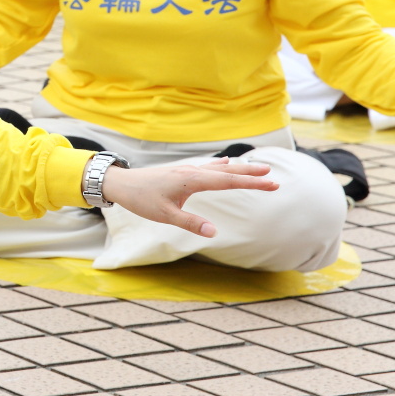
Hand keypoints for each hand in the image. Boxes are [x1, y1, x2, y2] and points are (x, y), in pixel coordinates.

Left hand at [99, 160, 275, 237]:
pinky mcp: (181, 173)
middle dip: (251, 173)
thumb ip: (190, 223)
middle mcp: (192, 172)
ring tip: (258, 168)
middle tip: (274, 175)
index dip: (252, 183)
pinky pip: (208, 168)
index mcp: (191, 180)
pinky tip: (226, 163)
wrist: (121, 183)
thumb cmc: (141, 199)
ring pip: (218, 168)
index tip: (273, 183)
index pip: (228, 182)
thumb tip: (214, 232)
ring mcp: (187, 171)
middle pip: (227, 172)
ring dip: (239, 169)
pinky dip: (221, 166)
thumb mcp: (164, 215)